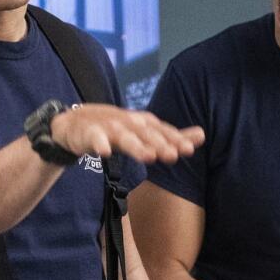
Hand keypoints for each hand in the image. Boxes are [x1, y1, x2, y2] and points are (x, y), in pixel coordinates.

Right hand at [49, 104, 203, 163]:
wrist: (78, 123)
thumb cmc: (117, 129)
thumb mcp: (145, 132)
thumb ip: (172, 136)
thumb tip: (202, 135)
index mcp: (144, 123)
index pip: (163, 131)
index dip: (175, 139)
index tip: (189, 149)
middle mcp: (129, 123)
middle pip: (146, 134)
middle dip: (160, 143)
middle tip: (172, 155)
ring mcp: (109, 127)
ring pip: (124, 137)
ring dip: (136, 145)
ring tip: (148, 156)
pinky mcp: (90, 133)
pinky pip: (95, 139)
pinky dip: (99, 144)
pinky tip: (104, 153)